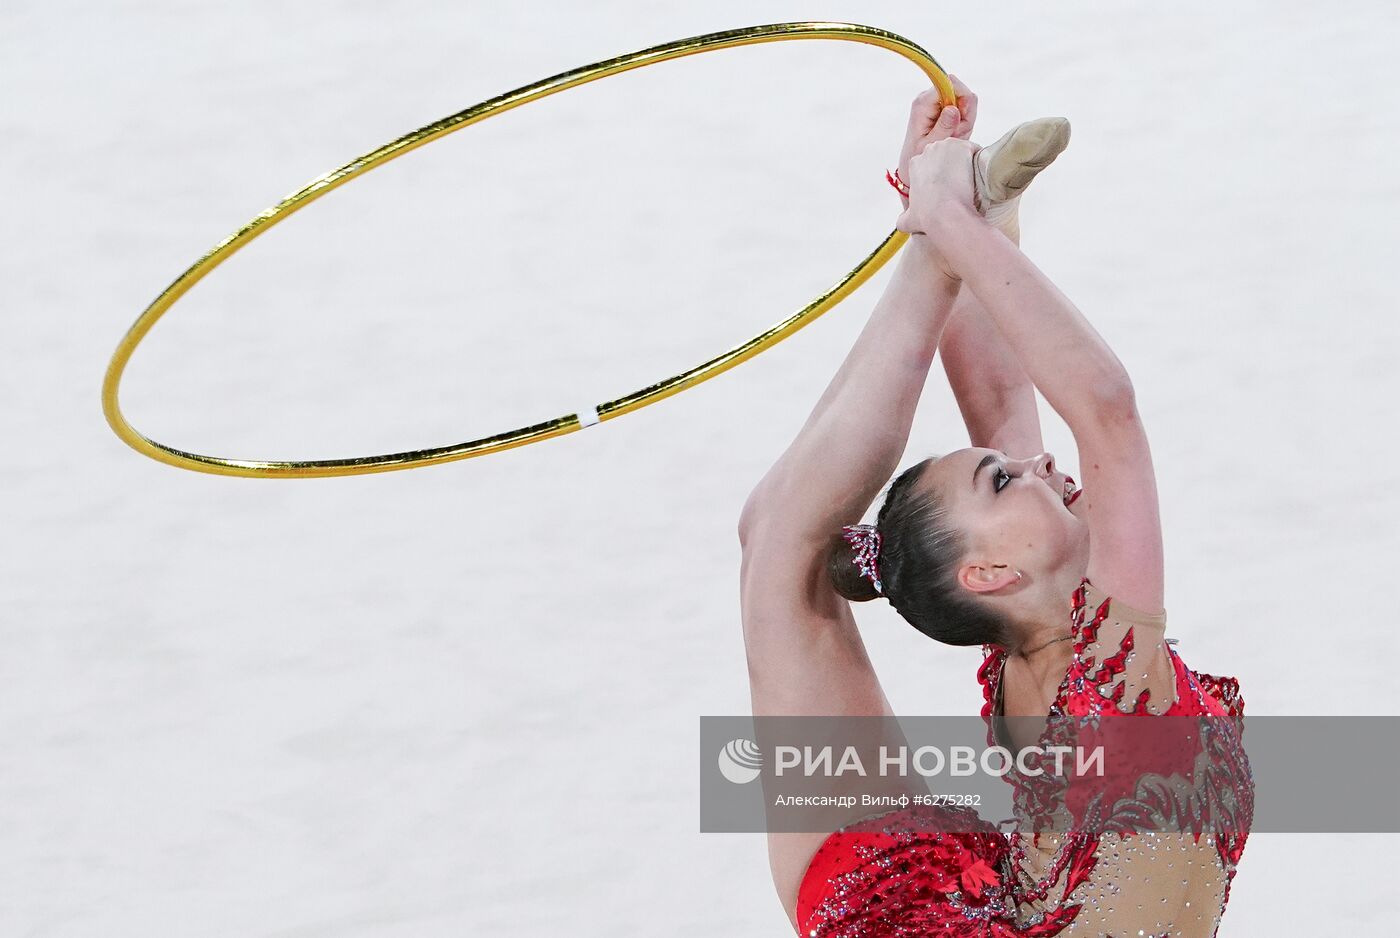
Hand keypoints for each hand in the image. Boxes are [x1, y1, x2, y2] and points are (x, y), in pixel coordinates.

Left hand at [895, 75, 976, 200]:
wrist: (912, 160)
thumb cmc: (917, 154)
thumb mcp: (930, 145)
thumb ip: (943, 127)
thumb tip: (954, 109)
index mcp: (922, 103)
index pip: (949, 84)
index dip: (962, 98)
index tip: (962, 118)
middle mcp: (930, 97)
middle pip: (961, 91)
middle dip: (966, 113)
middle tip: (957, 133)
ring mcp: (939, 101)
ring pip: (966, 101)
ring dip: (965, 120)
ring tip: (953, 136)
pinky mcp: (945, 106)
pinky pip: (965, 109)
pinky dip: (964, 123)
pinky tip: (955, 134)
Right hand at [896, 138, 983, 275]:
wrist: (946, 214)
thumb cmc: (928, 218)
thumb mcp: (908, 219)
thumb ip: (904, 218)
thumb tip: (901, 224)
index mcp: (915, 163)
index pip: (932, 163)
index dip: (942, 174)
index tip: (949, 187)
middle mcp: (929, 150)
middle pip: (947, 154)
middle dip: (954, 166)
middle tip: (961, 185)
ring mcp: (947, 146)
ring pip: (961, 151)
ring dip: (967, 162)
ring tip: (972, 181)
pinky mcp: (964, 147)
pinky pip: (976, 151)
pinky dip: (980, 161)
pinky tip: (980, 176)